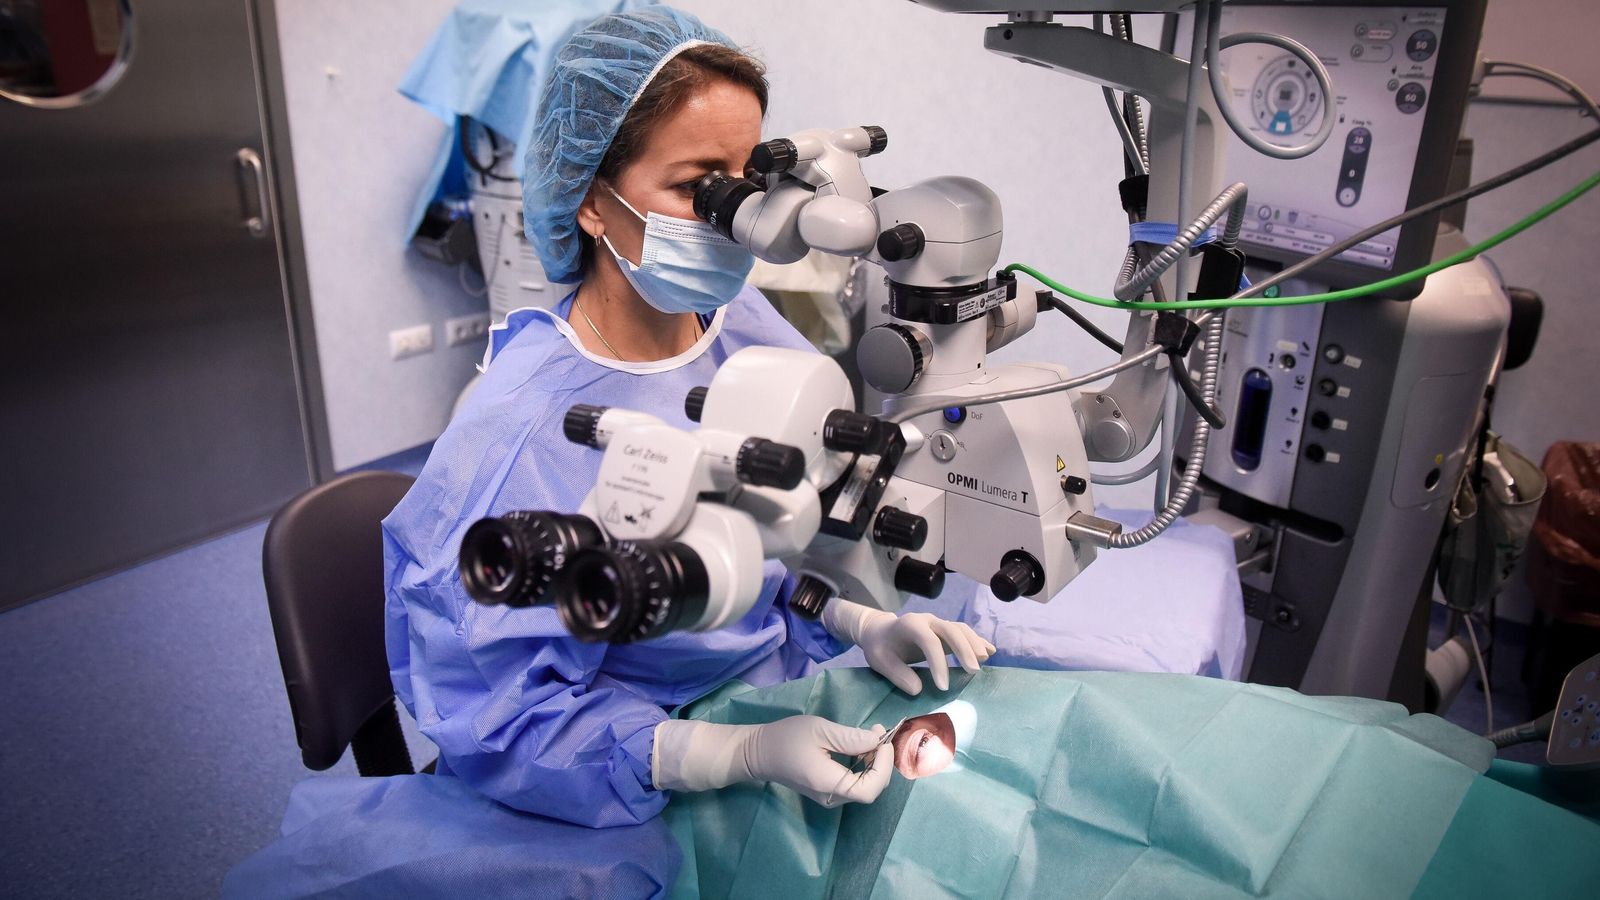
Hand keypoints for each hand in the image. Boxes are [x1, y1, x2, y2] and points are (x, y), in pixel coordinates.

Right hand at [653, 716, 892, 806]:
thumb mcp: (819, 730)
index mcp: (830, 785)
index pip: (871, 788)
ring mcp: (829, 797)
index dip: (884, 765)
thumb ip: (850, 737)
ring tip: (870, 736)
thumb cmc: (785, 738)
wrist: (757, 752)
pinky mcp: (827, 791)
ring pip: (865, 786)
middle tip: (878, 733)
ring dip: (873, 763)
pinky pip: (854, 783)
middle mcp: (832, 798)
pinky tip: (859, 746)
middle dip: (881, 762)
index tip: (883, 740)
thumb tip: (878, 739)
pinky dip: (863, 766)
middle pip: (871, 789)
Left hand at [823, 600, 994, 694]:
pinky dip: (977, 641)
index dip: (938, 663)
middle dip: (964, 649)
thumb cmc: (880, 647)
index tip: (943, 687)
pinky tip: (990, 651)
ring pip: (961, 629)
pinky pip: (964, 632)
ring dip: (974, 644)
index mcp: (909, 625)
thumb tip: (918, 690)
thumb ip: (898, 674)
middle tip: (973, 671)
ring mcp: (938, 624)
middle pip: (950, 630)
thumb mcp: (880, 661)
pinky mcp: (945, 631)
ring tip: (984, 661)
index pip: (928, 641)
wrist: (881, 631)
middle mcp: (927, 620)